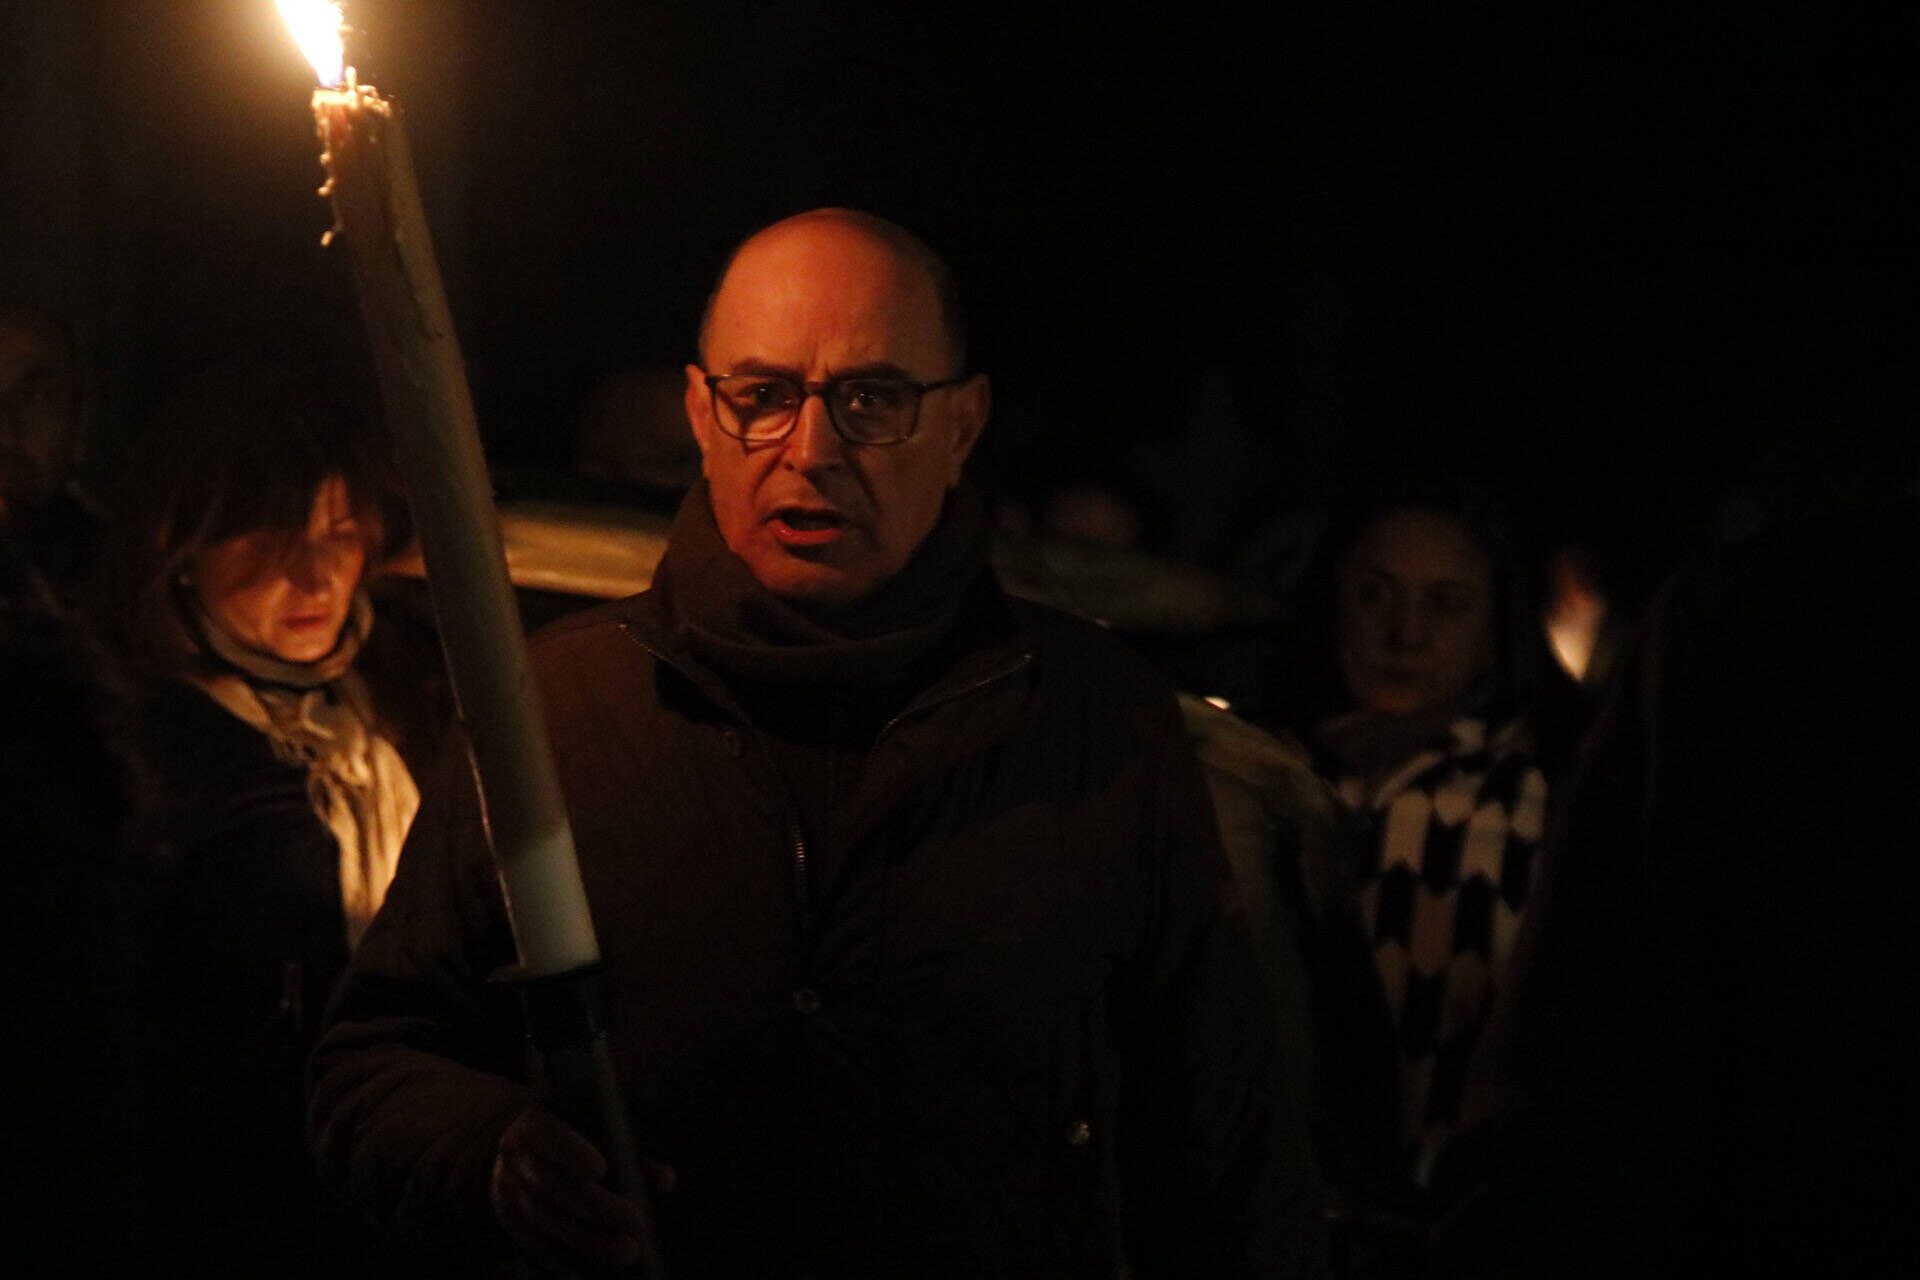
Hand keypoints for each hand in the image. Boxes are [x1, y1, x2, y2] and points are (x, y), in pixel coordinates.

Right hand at [489, 1105, 669, 1269]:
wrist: (515, 1142)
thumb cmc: (572, 1132)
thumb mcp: (594, 1129)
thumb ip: (629, 1151)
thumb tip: (665, 1181)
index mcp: (533, 1124)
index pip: (548, 1136)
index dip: (570, 1152)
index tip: (598, 1167)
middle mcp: (515, 1158)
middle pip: (554, 1185)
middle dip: (597, 1206)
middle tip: (636, 1220)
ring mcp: (506, 1190)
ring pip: (547, 1219)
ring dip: (589, 1240)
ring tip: (628, 1250)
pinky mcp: (509, 1216)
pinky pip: (535, 1243)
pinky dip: (565, 1259)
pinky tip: (592, 1273)